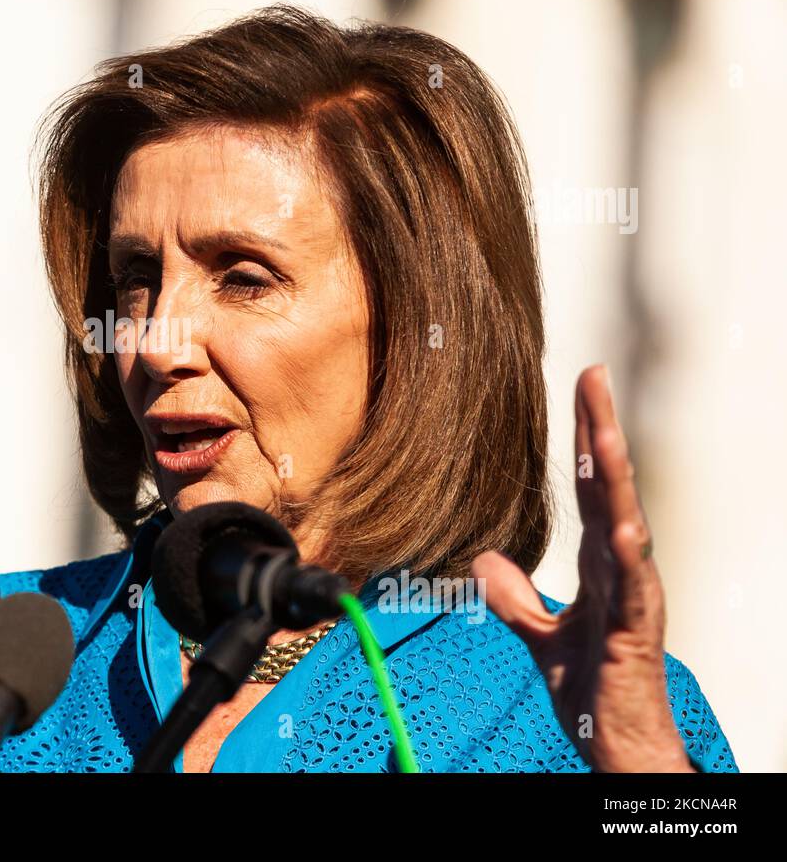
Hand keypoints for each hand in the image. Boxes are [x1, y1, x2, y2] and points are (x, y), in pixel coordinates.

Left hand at [471, 365, 692, 771]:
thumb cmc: (591, 689)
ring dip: (615, 481)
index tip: (581, 387)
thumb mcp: (538, 637)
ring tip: (605, 435)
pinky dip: (628, 557)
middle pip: (609, 489)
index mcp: (601, 565)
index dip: (583, 440)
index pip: (588, 490)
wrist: (613, 741)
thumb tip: (483, 560)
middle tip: (593, 376)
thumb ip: (514, 599)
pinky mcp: (635, 632)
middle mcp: (622, 570)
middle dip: (601, 432)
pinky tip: (621, 528)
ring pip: (626, 525)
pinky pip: (634, 589)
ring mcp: (633, 597)